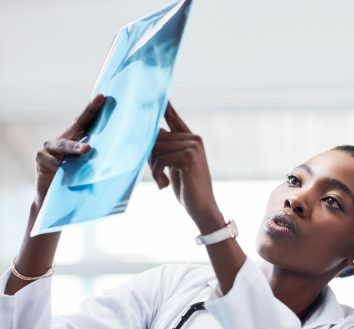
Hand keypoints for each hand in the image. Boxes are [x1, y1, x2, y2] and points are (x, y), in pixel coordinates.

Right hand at [34, 94, 104, 204]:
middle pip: (78, 123)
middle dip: (90, 110)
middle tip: (100, 99)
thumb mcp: (90, 168)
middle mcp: (64, 139)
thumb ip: (101, 158)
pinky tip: (59, 168)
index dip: (96, 108)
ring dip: (76, 146)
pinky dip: (56, 164)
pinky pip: (49, 160)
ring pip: (64, 144)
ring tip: (87, 149)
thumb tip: (126, 151)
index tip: (105, 96)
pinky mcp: (41, 160)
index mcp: (77, 139)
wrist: (53, 198)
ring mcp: (50, 148)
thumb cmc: (75, 181)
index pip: (88, 121)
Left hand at [150, 102, 222, 229]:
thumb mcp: (173, 164)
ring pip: (156, 149)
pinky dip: (158, 174)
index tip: (156, 90)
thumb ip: (164, 148)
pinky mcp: (189, 157)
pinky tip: (164, 185)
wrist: (201, 206)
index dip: (164, 105)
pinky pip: (161, 159)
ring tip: (161, 182)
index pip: (173, 117)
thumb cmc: (186, 187)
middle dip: (151, 158)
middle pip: (156, 137)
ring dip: (154, 168)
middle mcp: (193, 138)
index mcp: (191, 138)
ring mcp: (193, 146)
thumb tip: (146, 134)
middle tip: (158, 175)